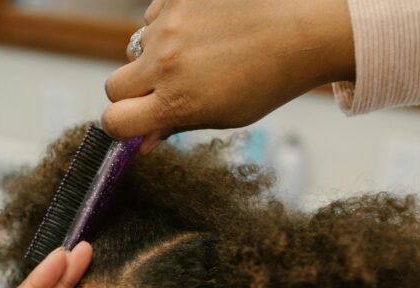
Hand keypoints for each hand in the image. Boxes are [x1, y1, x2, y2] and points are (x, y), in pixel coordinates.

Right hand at [102, 0, 354, 151]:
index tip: (133, 121)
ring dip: (157, 53)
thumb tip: (143, 140)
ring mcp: (169, 25)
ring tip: (199, 51)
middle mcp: (166, 62)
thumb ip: (177, 124)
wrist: (304, 29)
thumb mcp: (224, 116)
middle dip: (132, 91)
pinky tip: (204, 26)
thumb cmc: (268, 79)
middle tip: (161, 88)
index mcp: (177, 101)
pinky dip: (171, 22)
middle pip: (114, 85)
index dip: (120, 125)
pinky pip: (155, 14)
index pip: (114, 121)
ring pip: (137, 47)